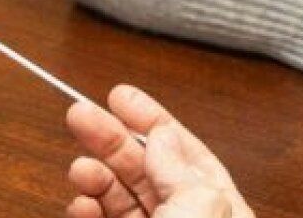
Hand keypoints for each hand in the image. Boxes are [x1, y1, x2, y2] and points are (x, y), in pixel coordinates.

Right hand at [64, 85, 252, 217]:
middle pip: (147, 171)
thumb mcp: (197, 210)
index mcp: (224, 210)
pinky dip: (87, 211)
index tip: (120, 96)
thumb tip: (161, 136)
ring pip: (120, 198)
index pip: (188, 155)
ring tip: (79, 167)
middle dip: (113, 141)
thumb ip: (179, 169)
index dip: (154, 121)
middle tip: (80, 113)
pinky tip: (80, 202)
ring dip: (96, 176)